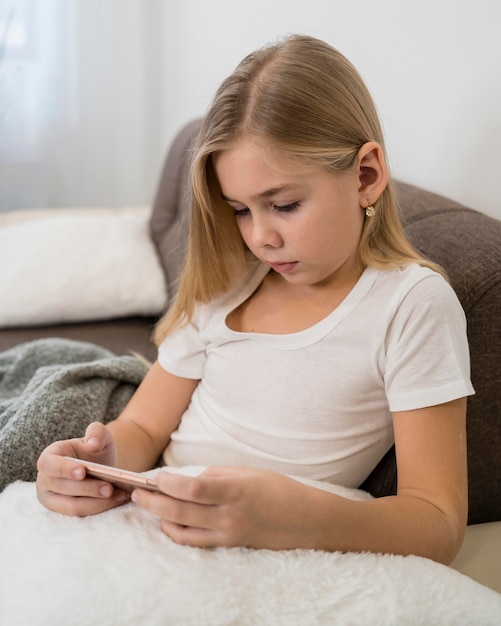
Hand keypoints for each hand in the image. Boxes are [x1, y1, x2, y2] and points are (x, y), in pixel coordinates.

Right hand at [36, 421, 126, 515]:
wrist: (100, 465)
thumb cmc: (95, 449)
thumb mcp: (99, 435)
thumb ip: (97, 432)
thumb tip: (93, 443)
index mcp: (49, 457)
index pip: (49, 464)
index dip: (64, 469)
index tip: (82, 472)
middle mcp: (46, 479)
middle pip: (63, 488)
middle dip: (88, 489)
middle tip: (110, 487)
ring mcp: (52, 498)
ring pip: (72, 506)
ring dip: (96, 503)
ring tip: (118, 495)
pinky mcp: (64, 511)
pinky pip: (81, 514)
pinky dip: (99, 508)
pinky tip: (117, 499)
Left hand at [131, 466, 323, 548]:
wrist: (306, 521)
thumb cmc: (279, 490)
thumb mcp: (248, 472)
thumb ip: (216, 475)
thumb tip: (189, 479)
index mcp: (234, 491)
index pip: (191, 488)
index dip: (168, 484)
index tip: (154, 476)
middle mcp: (228, 516)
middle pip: (180, 512)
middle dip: (153, 502)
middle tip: (136, 493)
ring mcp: (228, 534)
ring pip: (183, 531)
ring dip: (160, 519)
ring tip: (148, 505)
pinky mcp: (229, 545)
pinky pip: (196, 542)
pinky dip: (177, 533)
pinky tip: (168, 523)